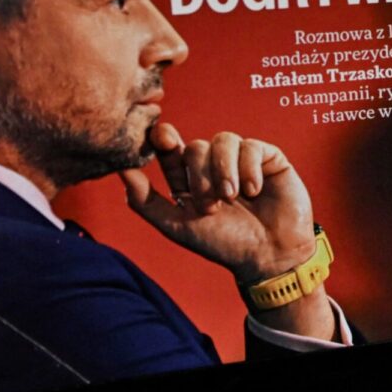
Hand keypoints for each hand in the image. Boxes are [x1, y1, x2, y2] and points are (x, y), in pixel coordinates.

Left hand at [119, 124, 316, 283]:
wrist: (270, 254)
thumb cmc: (224, 244)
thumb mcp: (178, 226)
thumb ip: (145, 201)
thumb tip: (121, 171)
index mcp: (189, 181)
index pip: (170, 150)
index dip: (163, 139)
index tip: (162, 136)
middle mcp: (214, 167)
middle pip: (196, 147)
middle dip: (200, 176)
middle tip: (213, 206)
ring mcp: (241, 160)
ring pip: (223, 140)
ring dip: (224, 171)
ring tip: (232, 198)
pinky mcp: (268, 158)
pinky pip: (251, 146)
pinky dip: (249, 169)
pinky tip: (255, 191)